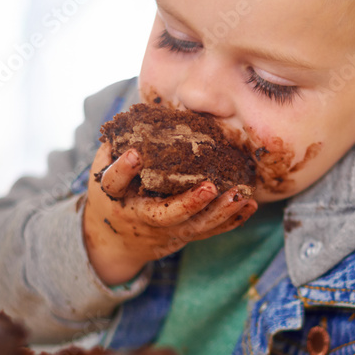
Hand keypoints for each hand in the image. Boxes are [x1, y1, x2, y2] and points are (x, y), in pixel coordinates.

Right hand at [82, 143, 257, 285]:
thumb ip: (117, 144)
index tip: (134, 154)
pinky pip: (208, 231)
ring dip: (219, 213)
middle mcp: (140, 216)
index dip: (123, 169)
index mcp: (116, 196)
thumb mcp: (105, 168)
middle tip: (210, 187)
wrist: (114, 240)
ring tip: (241, 196)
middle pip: (164, 214)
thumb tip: (139, 113)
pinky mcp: (182, 236)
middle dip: (188, 203)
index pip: (115, 182)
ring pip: (193, 226)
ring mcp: (164, 230)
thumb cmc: (115, 193)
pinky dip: (231, 220)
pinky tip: (249, 205)